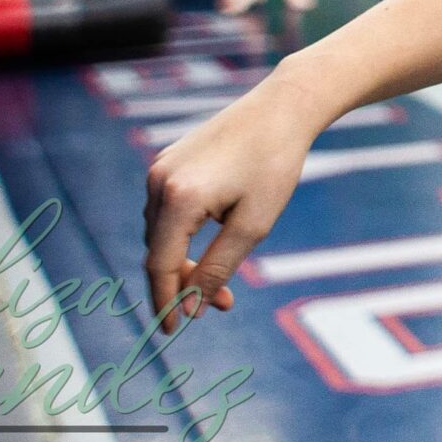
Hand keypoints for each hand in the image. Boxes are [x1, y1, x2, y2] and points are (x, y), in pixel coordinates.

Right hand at [143, 73, 322, 333]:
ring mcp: (160, 168)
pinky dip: (184, 234)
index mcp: (178, 198)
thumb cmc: (274, 165)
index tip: (173, 334)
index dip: (166, 303)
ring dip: (186, 260)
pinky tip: (212, 242)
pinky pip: (166, 210)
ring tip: (224, 279)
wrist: (282, 107)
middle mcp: (159, 182)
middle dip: (186, 283)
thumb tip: (189, 308)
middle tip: (225, 305)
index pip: (161, 266)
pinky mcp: (168, 161)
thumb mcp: (252, 226)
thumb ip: (216, 269)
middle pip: (159, 251)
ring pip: (161, 233)